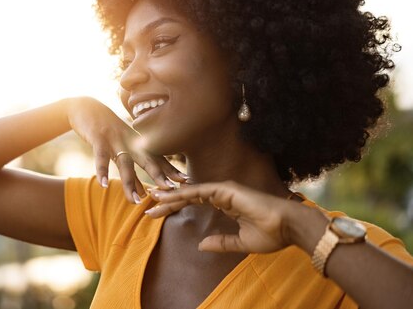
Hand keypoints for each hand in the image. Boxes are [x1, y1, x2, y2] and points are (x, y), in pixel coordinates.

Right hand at [66, 97, 188, 202]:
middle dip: (159, 174)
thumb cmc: (106, 131)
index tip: (186, 181)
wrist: (85, 108)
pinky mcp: (98, 138)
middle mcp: (130, 141)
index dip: (171, 170)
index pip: (157, 158)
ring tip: (137, 201)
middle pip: (147, 159)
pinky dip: (102, 171)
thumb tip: (143, 193)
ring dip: (130, 182)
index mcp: (137, 143)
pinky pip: (101, 157)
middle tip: (171, 189)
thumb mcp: (120, 150)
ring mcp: (114, 139)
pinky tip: (103, 185)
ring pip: (125, 163)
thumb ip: (131, 172)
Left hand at [145, 180, 301, 252]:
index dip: (174, 205)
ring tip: (152, 199)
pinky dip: (183, 193)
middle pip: (187, 194)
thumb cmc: (271, 235)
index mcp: (225, 203)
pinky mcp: (226, 190)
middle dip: (166, 199)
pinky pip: (199, 191)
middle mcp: (221, 194)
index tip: (156, 211)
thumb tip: (201, 246)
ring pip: (190, 191)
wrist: (289, 228)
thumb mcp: (240, 242)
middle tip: (147, 202)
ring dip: (170, 195)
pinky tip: (168, 197)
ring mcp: (223, 190)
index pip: (193, 201)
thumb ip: (221, 242)